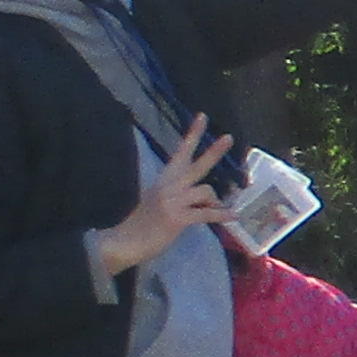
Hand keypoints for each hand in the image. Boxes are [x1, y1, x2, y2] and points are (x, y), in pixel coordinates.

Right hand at [96, 117, 234, 281]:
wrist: (122, 241)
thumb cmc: (140, 223)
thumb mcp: (158, 200)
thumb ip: (179, 193)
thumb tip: (207, 196)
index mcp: (164, 180)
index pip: (181, 152)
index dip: (193, 135)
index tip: (203, 116)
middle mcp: (169, 186)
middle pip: (197, 165)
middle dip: (214, 151)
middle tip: (229, 137)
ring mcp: (173, 201)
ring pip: (206, 191)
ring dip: (216, 202)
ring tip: (220, 212)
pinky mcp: (177, 218)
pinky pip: (206, 214)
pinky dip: (222, 215)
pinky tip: (235, 216)